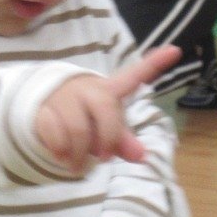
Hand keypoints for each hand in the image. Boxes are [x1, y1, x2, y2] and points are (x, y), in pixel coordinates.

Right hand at [35, 45, 180, 172]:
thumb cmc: (82, 117)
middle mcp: (87, 89)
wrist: (40, 108)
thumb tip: (140, 156)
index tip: (175, 50)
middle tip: (103, 159)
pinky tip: (62, 156)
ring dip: (80, 154)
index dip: (154, 64)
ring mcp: (64, 97)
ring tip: (78, 166)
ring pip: (78, 128)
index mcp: (108, 91)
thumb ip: (123, 141)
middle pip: (105, 110)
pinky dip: (60, 151)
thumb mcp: (104, 128)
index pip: (134, 76)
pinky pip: (54, 133)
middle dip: (107, 138)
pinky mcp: (43, 108)